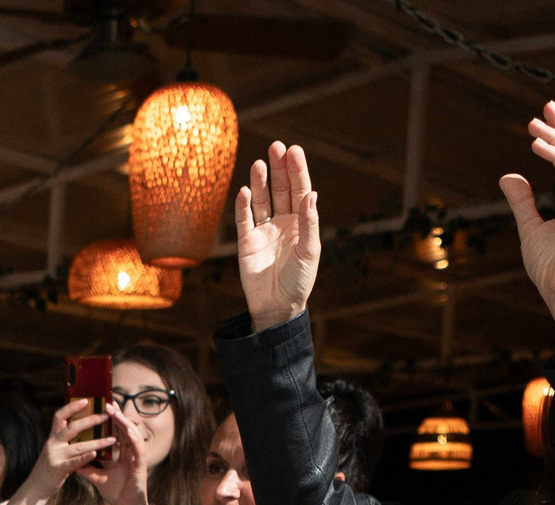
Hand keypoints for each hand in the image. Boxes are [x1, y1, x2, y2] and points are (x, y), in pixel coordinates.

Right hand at [16, 401, 115, 497]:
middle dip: (90, 420)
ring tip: (113, 439)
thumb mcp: (55, 450)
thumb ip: (65, 441)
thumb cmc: (50, 468)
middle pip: (72, 428)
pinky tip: (96, 454)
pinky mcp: (58, 469)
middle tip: (106, 415)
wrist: (35, 488)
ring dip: (97, 442)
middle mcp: (52, 444)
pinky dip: (85, 457)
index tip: (86, 400)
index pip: (60, 416)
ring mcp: (55, 456)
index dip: (72, 407)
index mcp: (53, 437)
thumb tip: (82, 426)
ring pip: (78, 446)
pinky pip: (74, 462)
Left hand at [80, 401, 150, 504]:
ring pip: (132, 435)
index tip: (101, 408)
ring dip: (124, 423)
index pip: (116, 432)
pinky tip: (128, 431)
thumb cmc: (116, 492)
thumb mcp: (98, 478)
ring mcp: (137, 457)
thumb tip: (73, 461)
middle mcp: (130, 452)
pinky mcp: (141, 465)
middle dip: (117, 415)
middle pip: (124, 429)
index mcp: (122, 453)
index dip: (111, 420)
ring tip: (116, 412)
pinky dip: (133, 439)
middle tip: (108, 402)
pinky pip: (138, 449)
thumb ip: (88, 468)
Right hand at [233, 141, 319, 329]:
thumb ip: (309, 223)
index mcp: (301, 222)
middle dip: (279, 168)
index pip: (300, 190)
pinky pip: (244, 220)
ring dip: (260, 182)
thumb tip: (311, 194)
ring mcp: (263, 230)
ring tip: (259, 163)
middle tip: (276, 146)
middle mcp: (282, 222)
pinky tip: (244, 191)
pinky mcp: (245, 242)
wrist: (277, 308)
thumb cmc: (299, 281)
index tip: (294, 150)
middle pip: (280, 189)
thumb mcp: (310, 251)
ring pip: (261, 200)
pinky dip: (243, 206)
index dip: (297, 170)